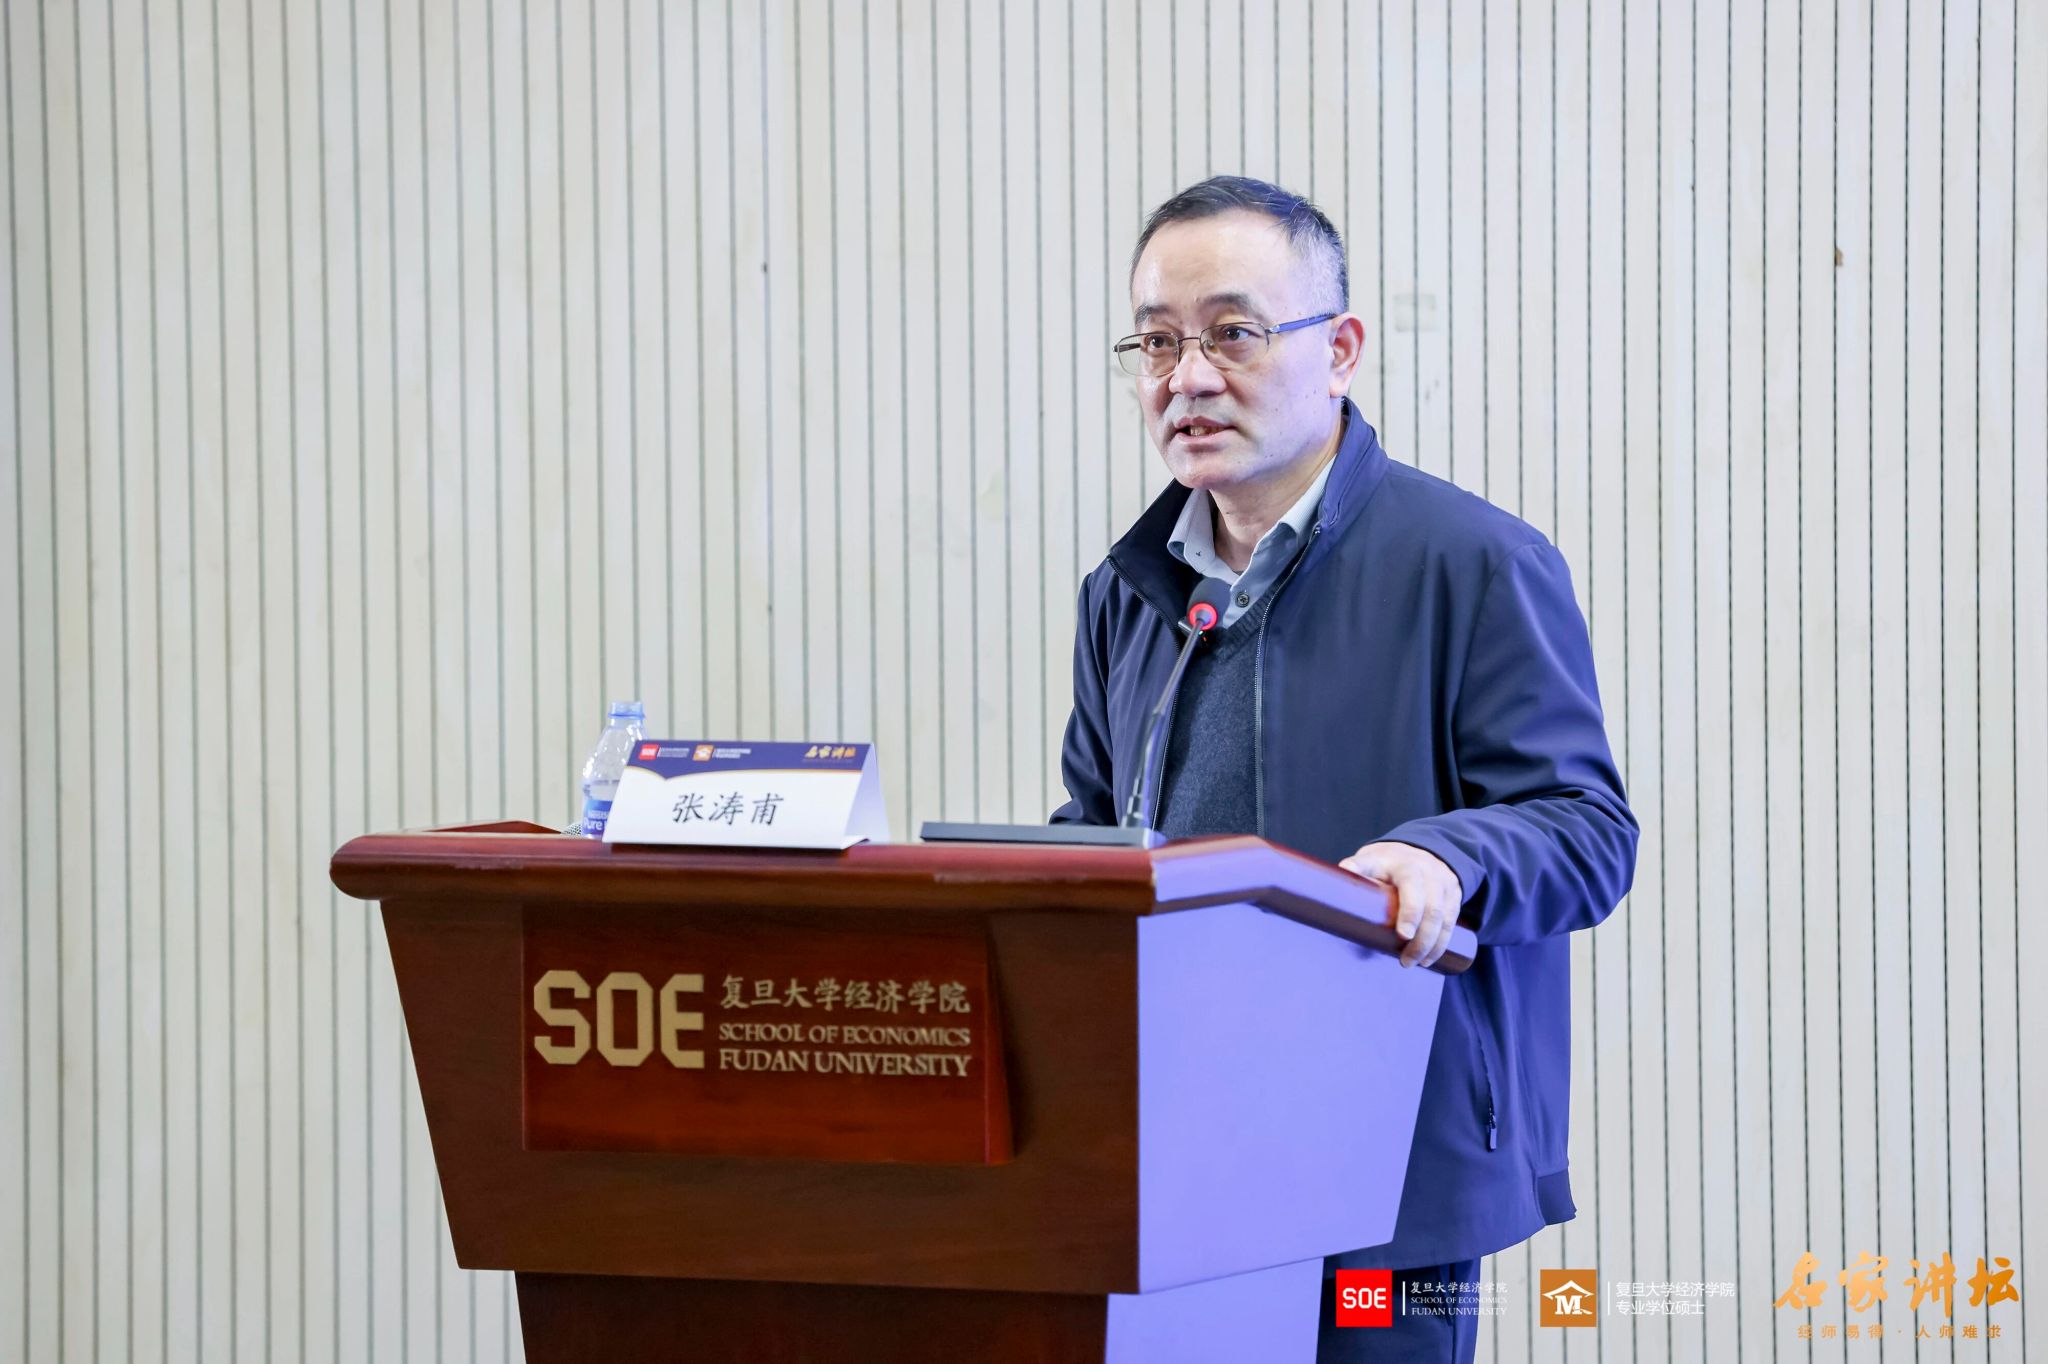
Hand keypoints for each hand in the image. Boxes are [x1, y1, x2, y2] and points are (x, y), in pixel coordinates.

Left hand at [1337, 841, 1464, 968]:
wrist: (1417, 849)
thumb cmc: (1387, 862)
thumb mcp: (1371, 859)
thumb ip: (1358, 867)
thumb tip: (1342, 871)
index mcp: (1406, 865)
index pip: (1412, 887)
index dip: (1410, 911)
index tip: (1403, 935)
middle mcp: (1429, 873)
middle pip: (1432, 908)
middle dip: (1422, 939)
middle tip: (1405, 961)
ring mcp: (1444, 884)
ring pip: (1444, 918)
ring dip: (1432, 946)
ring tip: (1414, 963)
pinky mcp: (1454, 895)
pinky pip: (1452, 922)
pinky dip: (1442, 943)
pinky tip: (1431, 958)